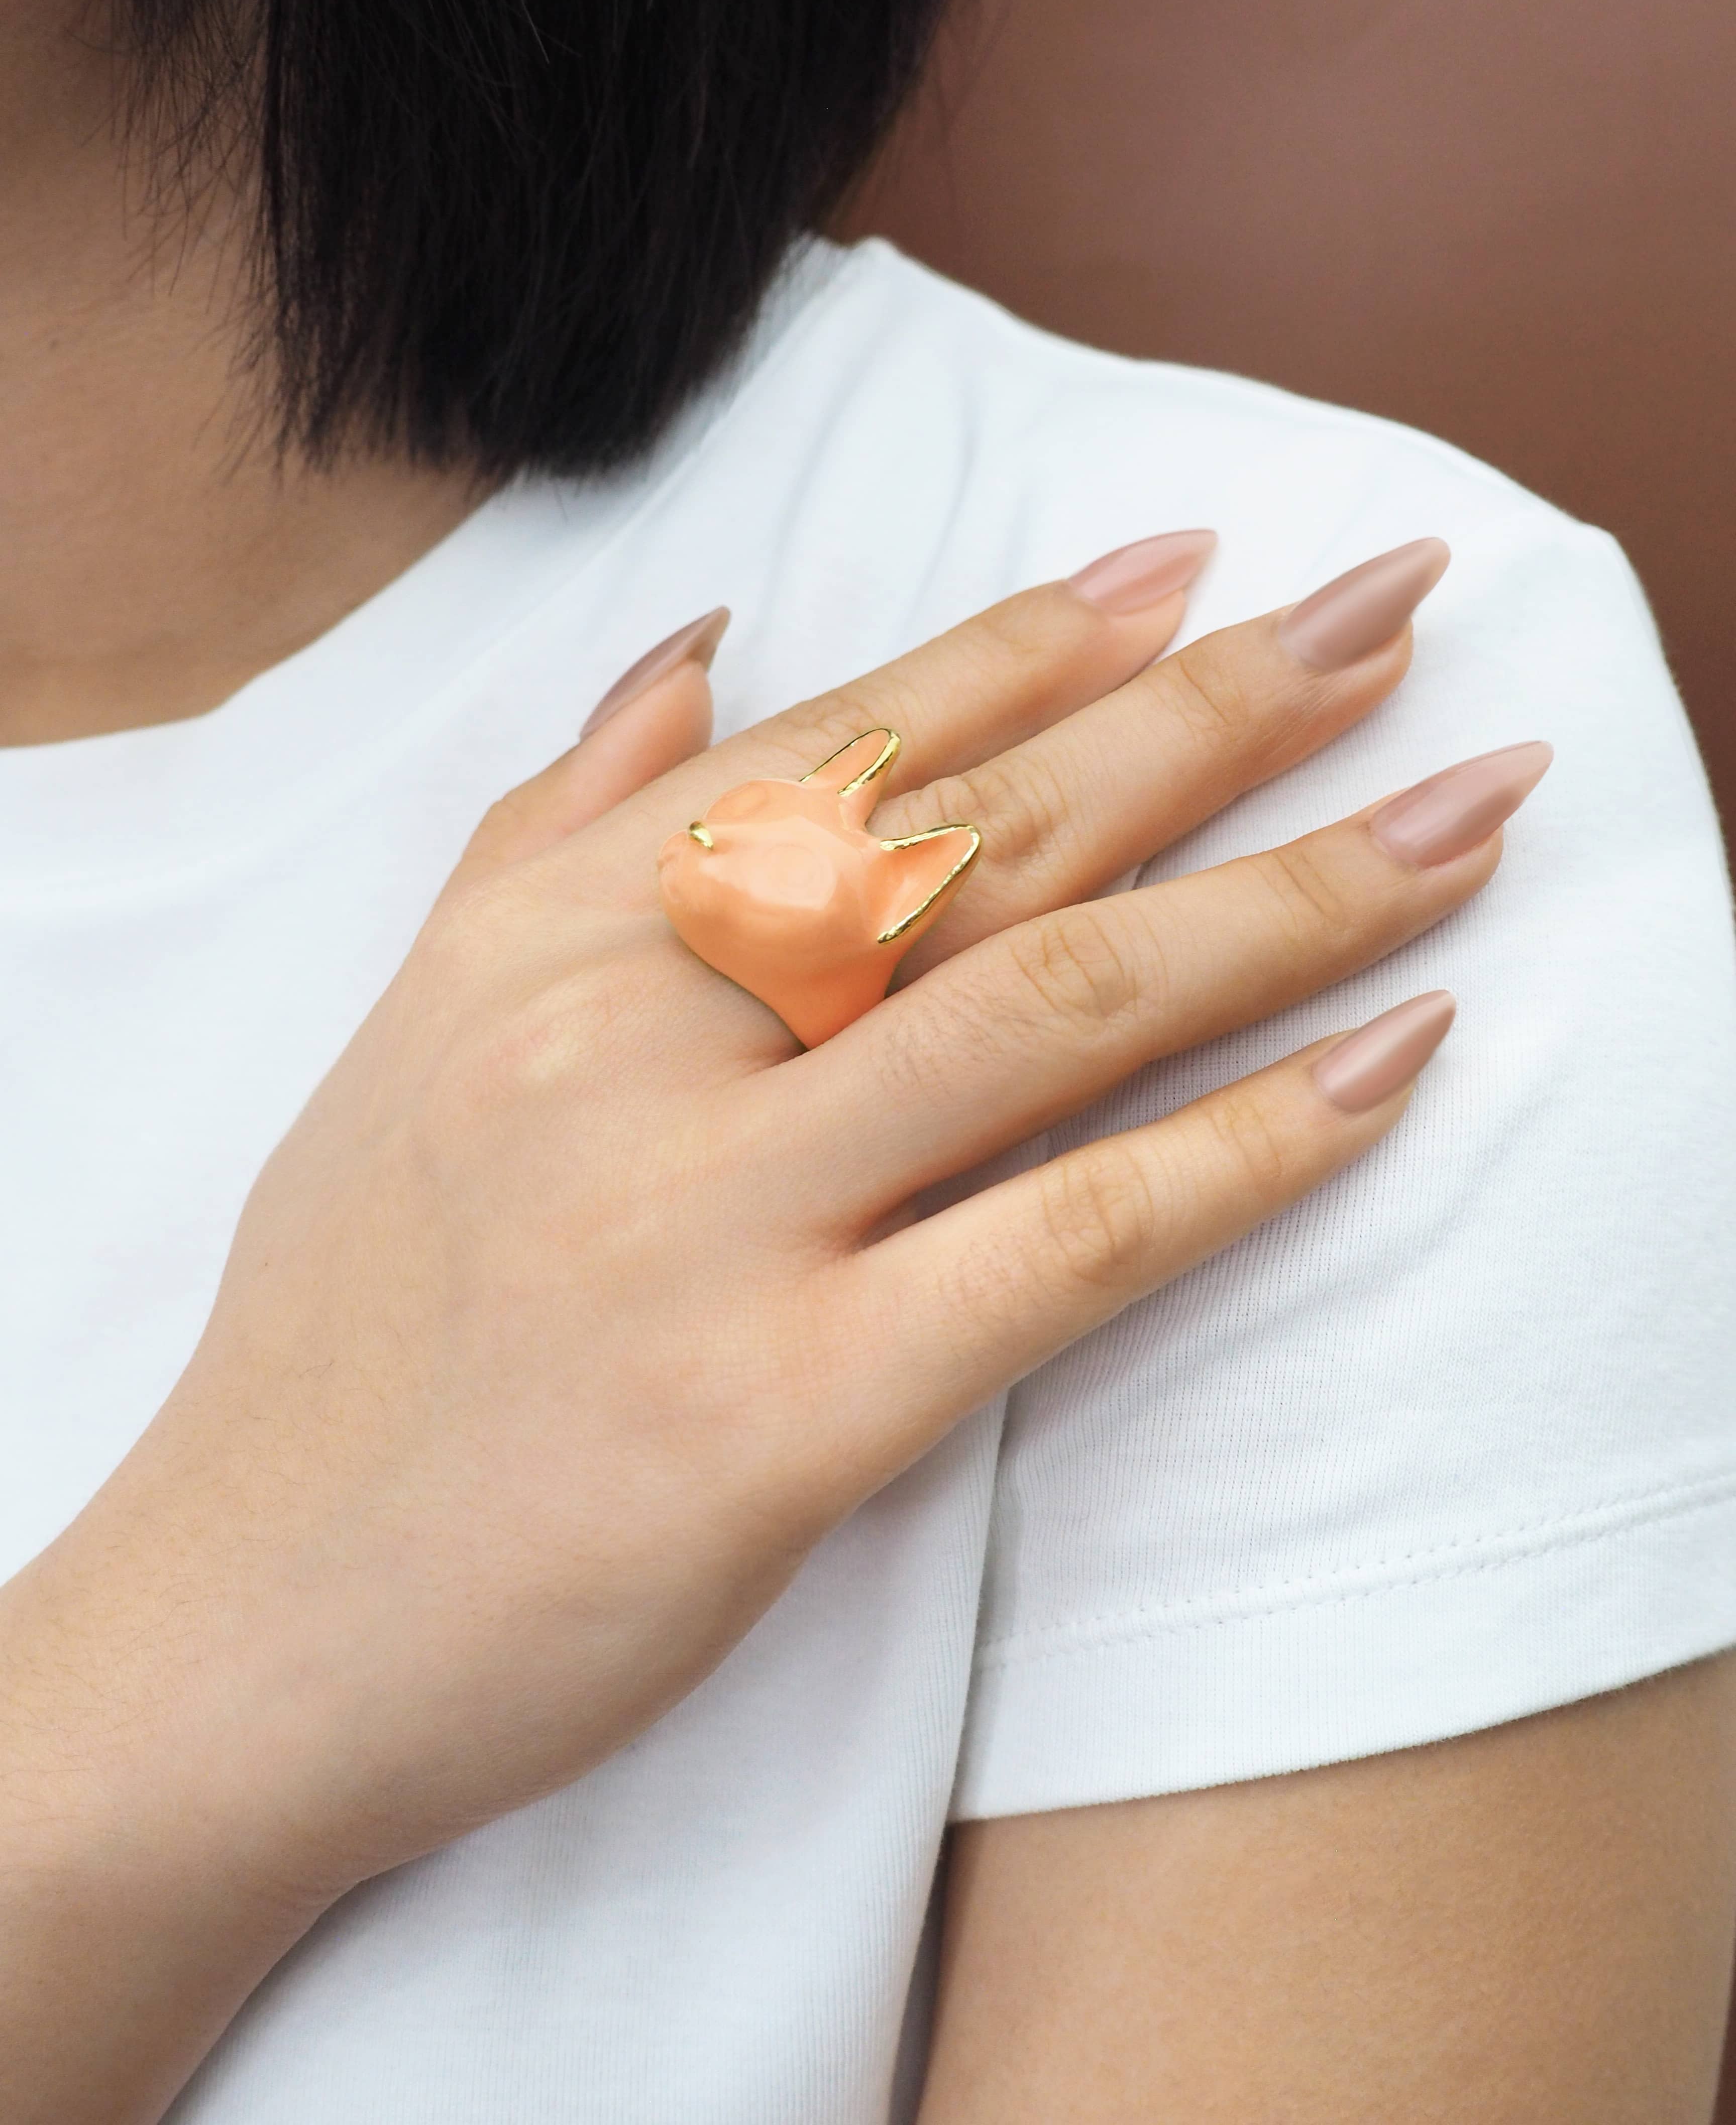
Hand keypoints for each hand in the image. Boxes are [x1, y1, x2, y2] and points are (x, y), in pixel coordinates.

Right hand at [0, 536, 1547, 2120]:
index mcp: (551, 936)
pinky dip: (1249, 1147)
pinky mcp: (783, 1412)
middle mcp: (631, 1039)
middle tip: (1398, 615)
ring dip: (1292, 895)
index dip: (1041, 639)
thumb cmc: (344, 1328)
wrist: (249, 1620)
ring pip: (1051, 1002)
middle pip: (984, 836)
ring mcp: (708, 1221)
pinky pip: (1065, 1242)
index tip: (1205, 565)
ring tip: (1465, 811)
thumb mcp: (413, 1027)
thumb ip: (551, 818)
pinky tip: (1394, 1062)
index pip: (844, 741)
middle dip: (1218, 710)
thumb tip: (696, 645)